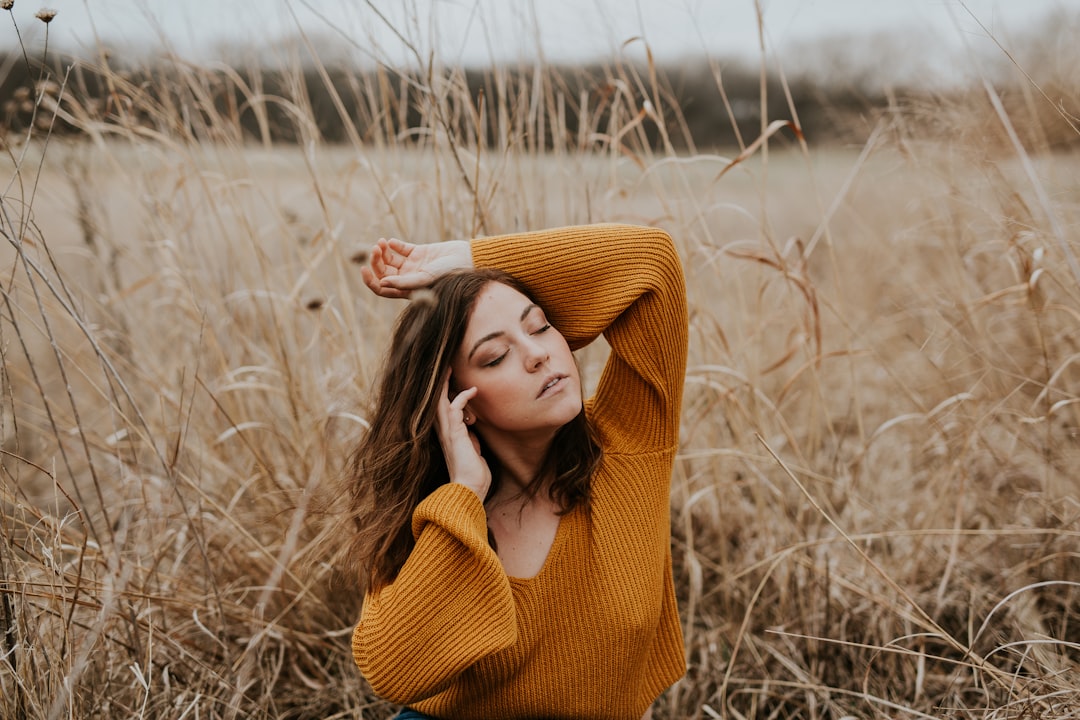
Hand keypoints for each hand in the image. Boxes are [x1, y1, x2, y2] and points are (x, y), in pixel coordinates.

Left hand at [360, 237, 472, 298]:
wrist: (467, 259)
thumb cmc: (450, 273)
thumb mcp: (425, 278)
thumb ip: (404, 282)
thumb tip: (381, 283)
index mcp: (408, 290)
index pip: (382, 289)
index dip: (370, 281)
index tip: (363, 269)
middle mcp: (408, 278)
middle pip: (383, 272)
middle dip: (376, 261)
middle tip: (375, 249)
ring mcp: (413, 265)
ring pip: (389, 259)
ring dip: (382, 251)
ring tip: (382, 243)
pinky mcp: (418, 252)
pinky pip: (400, 248)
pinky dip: (393, 244)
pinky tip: (392, 242)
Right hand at [436, 377, 490, 499]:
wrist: (469, 490)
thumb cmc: (473, 475)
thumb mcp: (473, 452)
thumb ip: (470, 440)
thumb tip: (473, 431)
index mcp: (447, 436)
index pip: (441, 409)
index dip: (443, 393)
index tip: (449, 379)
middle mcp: (443, 432)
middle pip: (435, 402)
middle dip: (438, 384)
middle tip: (443, 366)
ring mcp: (448, 433)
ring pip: (440, 402)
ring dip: (444, 384)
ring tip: (448, 368)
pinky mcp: (455, 434)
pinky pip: (454, 409)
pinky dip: (462, 397)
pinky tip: (472, 390)